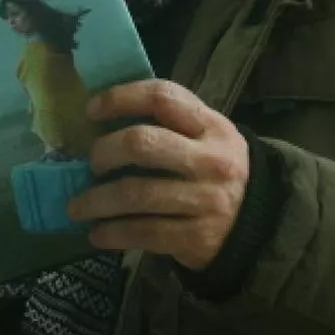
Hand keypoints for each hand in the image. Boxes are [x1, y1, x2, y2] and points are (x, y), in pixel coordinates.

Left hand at [67, 79, 249, 271]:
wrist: (257, 222)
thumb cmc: (214, 168)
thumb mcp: (206, 136)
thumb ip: (168, 120)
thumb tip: (101, 116)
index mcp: (212, 126)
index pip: (162, 97)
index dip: (120, 98)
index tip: (91, 110)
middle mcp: (211, 160)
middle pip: (142, 143)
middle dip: (103, 152)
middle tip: (89, 163)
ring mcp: (205, 200)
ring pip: (135, 194)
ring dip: (96, 201)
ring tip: (76, 207)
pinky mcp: (196, 237)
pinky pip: (143, 233)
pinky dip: (112, 234)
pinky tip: (97, 234)